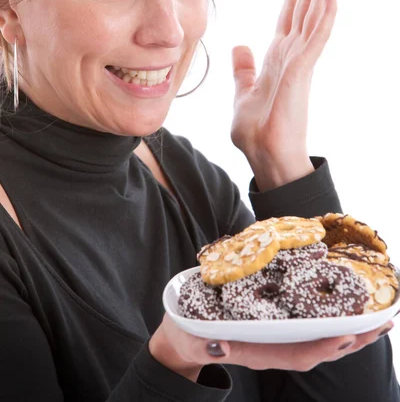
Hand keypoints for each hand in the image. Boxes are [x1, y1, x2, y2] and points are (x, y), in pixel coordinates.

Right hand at [150, 313, 393, 378]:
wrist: (185, 337)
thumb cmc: (188, 334)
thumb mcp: (191, 337)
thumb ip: (204, 343)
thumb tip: (219, 344)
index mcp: (256, 351)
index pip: (295, 355)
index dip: (322, 347)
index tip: (346, 336)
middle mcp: (272, 347)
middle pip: (318, 348)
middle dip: (351, 339)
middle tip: (381, 323)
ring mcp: (275, 339)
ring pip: (318, 339)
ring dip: (349, 331)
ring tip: (376, 318)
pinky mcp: (275, 328)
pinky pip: (309, 328)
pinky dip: (330, 320)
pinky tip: (343, 310)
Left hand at [231, 0, 336, 188]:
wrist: (265, 157)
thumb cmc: (256, 132)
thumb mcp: (243, 93)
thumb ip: (245, 70)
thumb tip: (241, 44)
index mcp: (276, 58)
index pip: (287, 15)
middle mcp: (291, 55)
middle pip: (302, 7)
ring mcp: (299, 61)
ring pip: (313, 14)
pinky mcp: (302, 71)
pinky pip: (316, 36)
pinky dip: (325, 14)